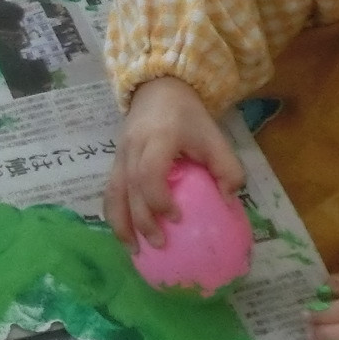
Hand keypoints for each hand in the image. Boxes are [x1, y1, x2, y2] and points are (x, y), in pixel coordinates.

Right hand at [106, 75, 243, 245]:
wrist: (159, 89)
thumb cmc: (188, 115)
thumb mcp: (214, 136)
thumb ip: (227, 167)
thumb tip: (228, 201)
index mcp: (156, 139)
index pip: (149, 173)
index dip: (159, 199)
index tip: (178, 218)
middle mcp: (132, 148)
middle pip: (129, 189)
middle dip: (143, 220)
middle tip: (161, 244)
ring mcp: (119, 156)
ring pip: (113, 194)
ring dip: (121, 224)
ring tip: (134, 250)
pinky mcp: (115, 163)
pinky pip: (110, 192)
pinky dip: (116, 216)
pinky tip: (127, 235)